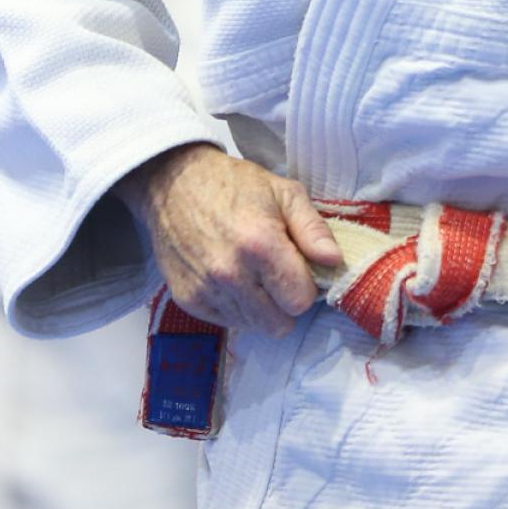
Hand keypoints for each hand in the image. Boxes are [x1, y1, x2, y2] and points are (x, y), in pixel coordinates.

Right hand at [115, 144, 342, 336]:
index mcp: (261, 245)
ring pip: (254, 327)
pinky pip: (227, 322)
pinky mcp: (187, 300)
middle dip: (285, 302)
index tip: (297, 267)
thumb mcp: (283, 192)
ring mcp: (206, 290)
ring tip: (252, 272)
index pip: (300, 301)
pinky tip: (231, 277)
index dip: (305, 286)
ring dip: (260, 307)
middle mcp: (231, 275)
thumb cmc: (233, 184)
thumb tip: (334, 261)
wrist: (173, 182)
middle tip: (276, 274)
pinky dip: (235, 307)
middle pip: (280, 325)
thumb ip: (313, 229)